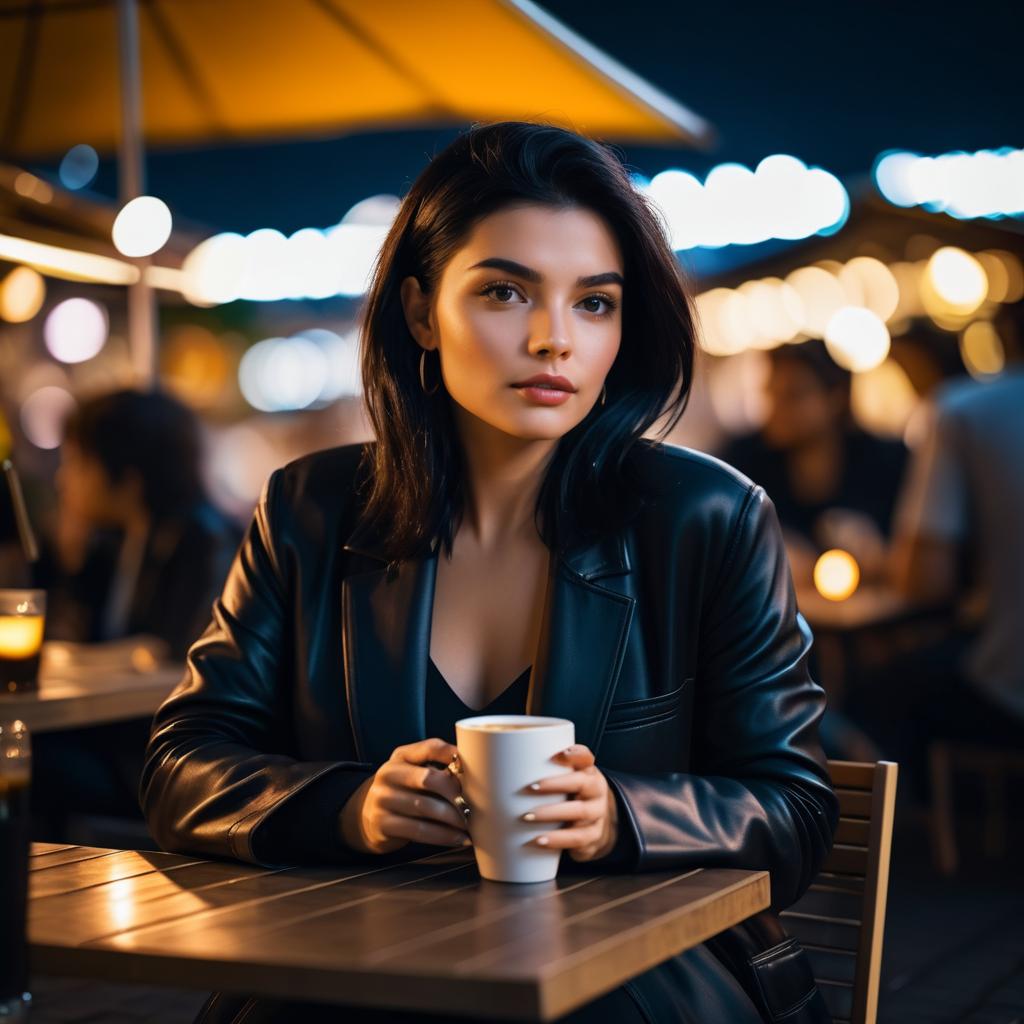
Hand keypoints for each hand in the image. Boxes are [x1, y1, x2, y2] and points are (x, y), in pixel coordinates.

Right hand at [340, 738, 470, 854]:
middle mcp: (389, 774)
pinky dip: (444, 836)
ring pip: (425, 807)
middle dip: (454, 792)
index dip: (452, 754)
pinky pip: (419, 831)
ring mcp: (383, 799)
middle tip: (473, 803)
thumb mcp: (412, 772)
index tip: (473, 765)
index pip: (429, 747)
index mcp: (401, 756)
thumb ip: (436, 767)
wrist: (367, 817)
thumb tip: (473, 772)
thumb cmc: (402, 792)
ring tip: (470, 824)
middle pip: (428, 778)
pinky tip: (459, 838)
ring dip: (453, 818)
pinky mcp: (383, 824)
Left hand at [524, 744, 617, 862]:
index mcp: (588, 771)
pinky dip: (557, 840)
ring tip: (528, 816)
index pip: (585, 757)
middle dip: (556, 784)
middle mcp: (596, 790)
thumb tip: (494, 770)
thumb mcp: (565, 781)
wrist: (597, 826)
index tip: (558, 754)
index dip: (574, 754)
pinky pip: (577, 839)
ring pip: (579, 812)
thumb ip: (541, 771)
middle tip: (531, 787)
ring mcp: (597, 814)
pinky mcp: (593, 837)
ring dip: (552, 814)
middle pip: (582, 783)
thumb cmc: (572, 797)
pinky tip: (539, 840)